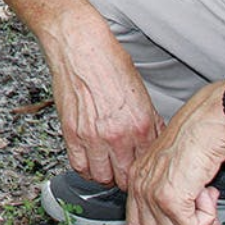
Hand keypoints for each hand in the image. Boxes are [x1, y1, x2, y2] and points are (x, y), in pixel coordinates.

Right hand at [44, 21, 162, 190]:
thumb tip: (153, 140)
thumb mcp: (141, 92)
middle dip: (126, 176)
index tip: (141, 168)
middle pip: (126, 179)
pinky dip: (85, 168)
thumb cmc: (108, 61)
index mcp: (141, 125)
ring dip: (105, 175)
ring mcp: (93, 136)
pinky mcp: (71, 133)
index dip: (145, 170)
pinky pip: (79, 166)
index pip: (148, 166)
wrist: (79, 46)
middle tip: (124, 168)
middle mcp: (118, 135)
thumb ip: (149, 122)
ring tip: (107, 165)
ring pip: (102, 178)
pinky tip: (90, 160)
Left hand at [125, 83, 224, 224]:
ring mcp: (152, 193)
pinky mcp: (169, 197)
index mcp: (137, 179)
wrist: (207, 123)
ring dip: (199, 224)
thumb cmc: (196, 141)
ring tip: (206, 198)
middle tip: (202, 214)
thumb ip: (172, 200)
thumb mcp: (176, 172)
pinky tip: (208, 193)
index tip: (189, 221)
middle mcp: (139, 186)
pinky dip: (207, 218)